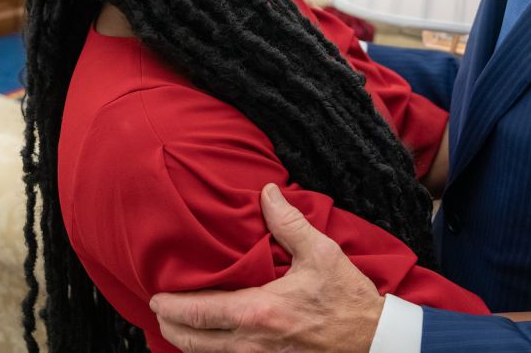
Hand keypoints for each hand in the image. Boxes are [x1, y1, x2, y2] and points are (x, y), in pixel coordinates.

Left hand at [151, 184, 383, 352]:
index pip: (198, 312)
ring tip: (179, 326)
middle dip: (169, 327)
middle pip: (192, 342)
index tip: (156, 297)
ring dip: (188, 343)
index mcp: (259, 310)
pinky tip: (212, 342)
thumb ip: (288, 222)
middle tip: (159, 312)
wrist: (374, 341)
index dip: (170, 307)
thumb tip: (266, 192)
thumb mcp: (321, 253)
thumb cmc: (348, 299)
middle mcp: (252, 342)